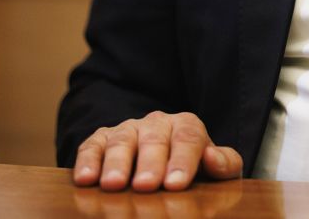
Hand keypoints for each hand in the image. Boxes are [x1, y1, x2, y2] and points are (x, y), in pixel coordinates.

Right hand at [72, 111, 241, 191]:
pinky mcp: (101, 140)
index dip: (183, 160)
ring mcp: (127, 130)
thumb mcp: (214, 167)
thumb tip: (212, 158)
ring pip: (121, 141)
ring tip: (113, 185)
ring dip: (116, 163)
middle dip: (150, 163)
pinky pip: (92, 146)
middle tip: (146, 185)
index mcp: (186, 126)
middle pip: (153, 139)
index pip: (188, 138)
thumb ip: (224, 164)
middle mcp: (156, 123)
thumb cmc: (191, 168)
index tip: (177, 183)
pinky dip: (87, 161)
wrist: (161, 161)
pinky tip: (84, 179)